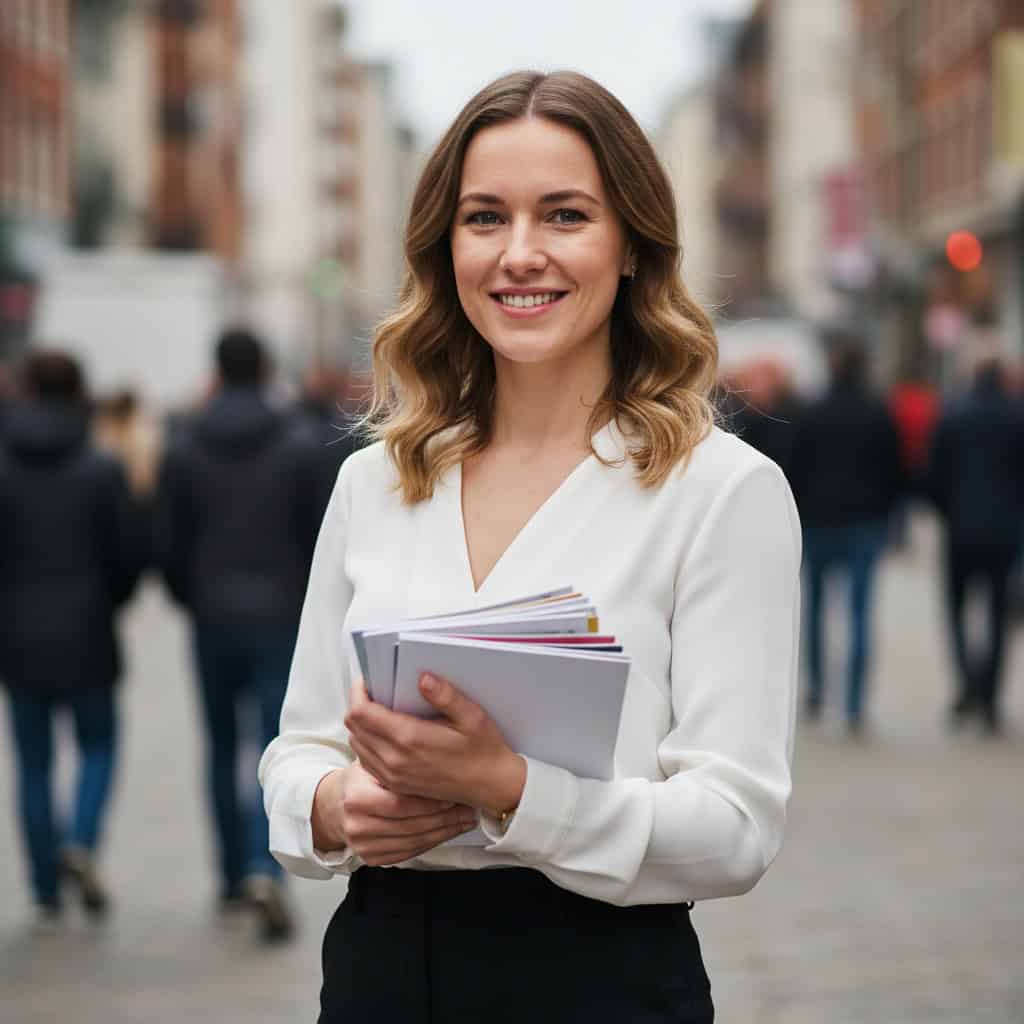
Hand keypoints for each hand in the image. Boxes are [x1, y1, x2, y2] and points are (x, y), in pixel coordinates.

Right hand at [311, 761, 477, 866]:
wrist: (337, 805)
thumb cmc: (363, 778)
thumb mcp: (373, 762)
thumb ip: (394, 759)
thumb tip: (433, 747)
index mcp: (357, 797)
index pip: (401, 804)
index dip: (430, 801)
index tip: (454, 794)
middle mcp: (357, 826)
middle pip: (411, 825)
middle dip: (444, 818)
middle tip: (468, 808)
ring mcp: (363, 846)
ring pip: (414, 842)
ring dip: (444, 832)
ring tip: (465, 819)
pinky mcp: (372, 859)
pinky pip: (409, 853)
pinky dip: (433, 843)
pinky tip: (449, 831)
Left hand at [345, 675, 526, 815]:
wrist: (492, 786)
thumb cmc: (484, 750)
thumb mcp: (472, 716)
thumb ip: (446, 696)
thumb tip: (423, 678)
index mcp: (410, 739)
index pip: (361, 712)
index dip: (358, 691)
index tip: (368, 680)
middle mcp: (395, 760)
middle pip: (353, 727)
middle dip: (358, 704)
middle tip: (375, 690)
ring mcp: (393, 776)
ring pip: (356, 743)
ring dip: (361, 725)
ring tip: (380, 710)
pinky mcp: (395, 785)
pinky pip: (366, 761)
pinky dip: (367, 743)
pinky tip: (385, 733)